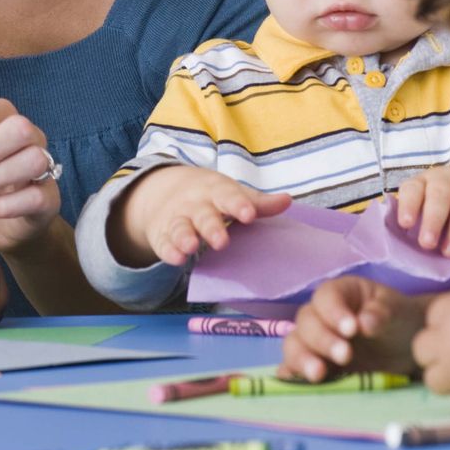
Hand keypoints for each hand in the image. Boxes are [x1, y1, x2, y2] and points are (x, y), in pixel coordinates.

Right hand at [114, 166, 290, 267]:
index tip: (249, 214)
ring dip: (185, 237)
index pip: (228, 195)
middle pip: (203, 215)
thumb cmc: (211, 197)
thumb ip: (259, 203)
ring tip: (191, 247)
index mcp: (216, 191)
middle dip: (211, 227)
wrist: (165, 190)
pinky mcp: (162, 235)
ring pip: (180, 228)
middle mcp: (195, 204)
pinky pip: (164, 243)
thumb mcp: (232, 194)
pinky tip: (176, 258)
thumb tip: (287, 201)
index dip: (238, 204)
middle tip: (222, 241)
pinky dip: (168, 251)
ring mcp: (177, 219)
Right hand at [282, 275, 426, 381]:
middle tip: (345, 356)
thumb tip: (364, 323)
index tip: (352, 330)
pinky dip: (293, 376)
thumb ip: (381, 313)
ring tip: (318, 375)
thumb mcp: (397, 311)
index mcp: (341, 293)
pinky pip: (294, 369)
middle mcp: (320, 315)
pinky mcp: (313, 365)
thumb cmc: (400, 320)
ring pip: (294, 344)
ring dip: (302, 358)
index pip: (325, 297)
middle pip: (306, 322)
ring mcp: (313, 341)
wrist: (405, 349)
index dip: (334, 312)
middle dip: (322, 340)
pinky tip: (298, 384)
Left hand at [394, 163, 449, 257]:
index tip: (405, 224)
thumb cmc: (446, 206)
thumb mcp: (427, 209)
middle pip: (440, 194)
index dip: (408, 205)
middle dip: (433, 219)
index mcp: (424, 182)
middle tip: (427, 244)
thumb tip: (398, 246)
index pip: (413, 188)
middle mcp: (447, 178)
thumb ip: (415, 223)